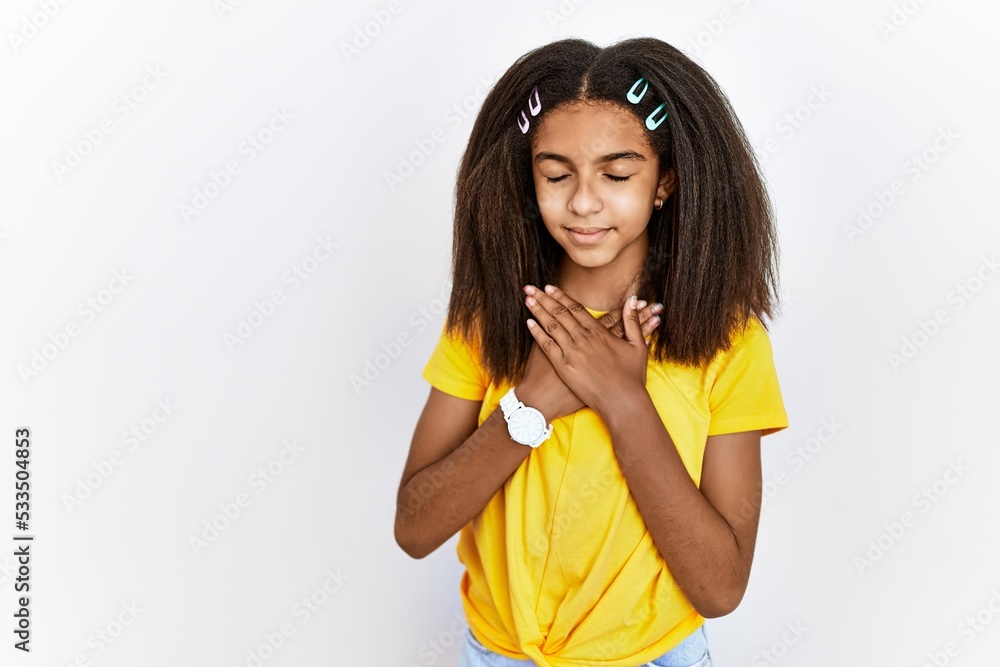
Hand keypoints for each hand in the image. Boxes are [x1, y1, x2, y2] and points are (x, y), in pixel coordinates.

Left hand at [522, 284, 649, 421]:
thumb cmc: (631, 377)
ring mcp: (572, 352)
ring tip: (527, 299)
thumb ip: (632, 322)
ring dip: (538, 310)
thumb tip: (632, 300)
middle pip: (560, 313)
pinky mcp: (564, 367)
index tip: (550, 288)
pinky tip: (529, 323)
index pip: (575, 309)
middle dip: (544, 298)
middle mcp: (583, 339)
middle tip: (531, 287)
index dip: (561, 297)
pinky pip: (547, 346)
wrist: (622, 402)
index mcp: (599, 332)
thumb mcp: (638, 346)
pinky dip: (537, 333)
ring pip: (551, 325)